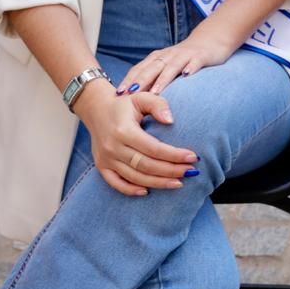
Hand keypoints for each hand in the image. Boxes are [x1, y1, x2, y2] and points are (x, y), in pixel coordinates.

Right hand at [73, 82, 198, 195]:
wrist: (96, 109)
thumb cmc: (124, 103)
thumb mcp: (141, 97)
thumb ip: (158, 105)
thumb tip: (171, 121)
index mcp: (124, 131)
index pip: (153, 148)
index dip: (174, 155)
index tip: (193, 157)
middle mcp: (113, 147)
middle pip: (146, 165)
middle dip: (171, 171)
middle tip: (191, 172)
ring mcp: (106, 159)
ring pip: (134, 177)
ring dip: (158, 183)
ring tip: (178, 183)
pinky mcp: (101, 166)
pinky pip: (115, 183)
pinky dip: (130, 190)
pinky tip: (147, 192)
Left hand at [118, 24, 240, 95]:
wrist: (211, 39)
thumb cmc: (185, 59)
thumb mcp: (167, 67)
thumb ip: (154, 80)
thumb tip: (136, 102)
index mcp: (157, 59)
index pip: (139, 69)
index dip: (128, 80)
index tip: (117, 95)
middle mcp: (168, 56)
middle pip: (152, 68)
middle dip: (140, 81)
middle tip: (129, 95)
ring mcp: (184, 55)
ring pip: (171, 66)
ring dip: (162, 79)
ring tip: (155, 92)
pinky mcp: (201, 56)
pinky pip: (194, 62)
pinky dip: (190, 68)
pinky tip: (187, 75)